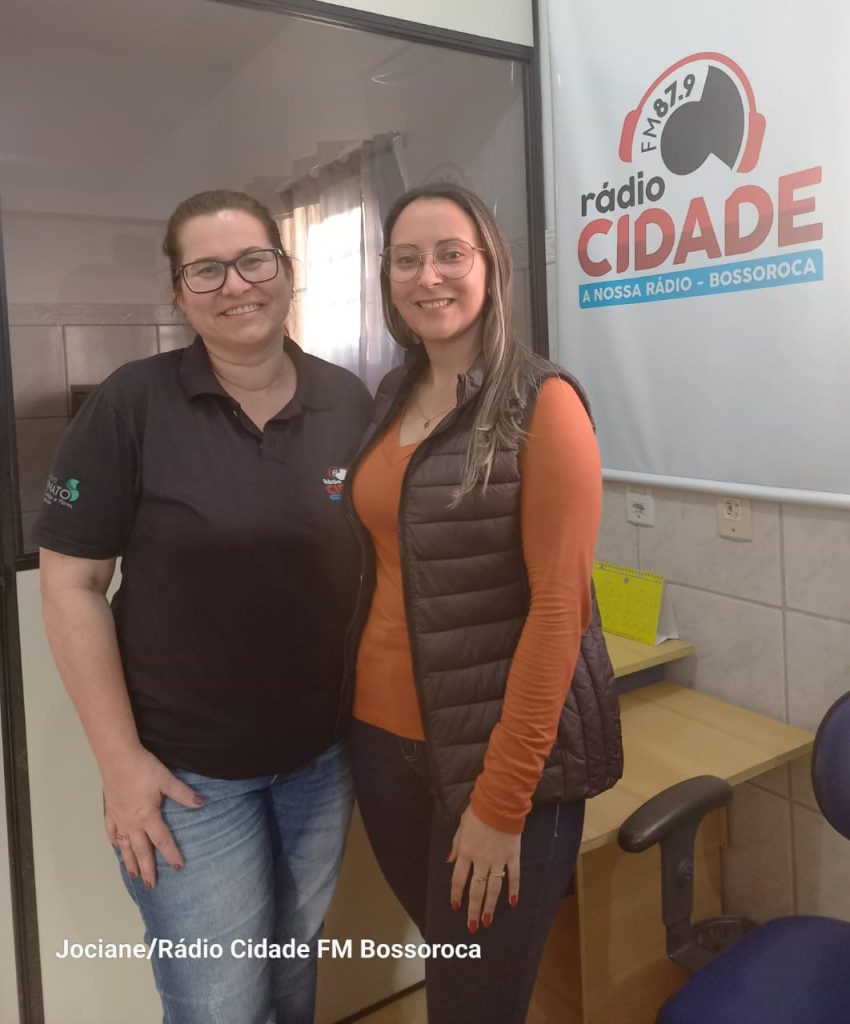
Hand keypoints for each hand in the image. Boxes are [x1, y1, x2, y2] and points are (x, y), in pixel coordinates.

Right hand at [102, 746, 203, 890]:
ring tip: (133, 875)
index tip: (178, 867)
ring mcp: (119, 818)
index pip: (162, 840)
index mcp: (148, 817)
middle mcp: (132, 823)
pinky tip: (117, 846)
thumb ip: (184, 794)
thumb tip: (203, 803)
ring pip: (125, 845)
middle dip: (147, 868)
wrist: (117, 758)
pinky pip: (112, 831)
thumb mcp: (167, 780)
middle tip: (151, 885)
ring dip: (130, 861)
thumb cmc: (143, 768)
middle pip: (141, 850)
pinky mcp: (111, 810)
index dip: (171, 854)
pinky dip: (115, 841)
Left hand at [448, 806, 520, 932]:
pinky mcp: (513, 856)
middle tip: (472, 927)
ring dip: (490, 906)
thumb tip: (449, 861)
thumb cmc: (478, 811)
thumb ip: (456, 845)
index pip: (458, 879)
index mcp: (466, 852)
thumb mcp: (461, 826)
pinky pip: (514, 876)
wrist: (500, 801)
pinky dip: (514, 890)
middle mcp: (481, 860)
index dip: (456, 894)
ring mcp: (498, 859)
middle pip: (476, 889)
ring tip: (487, 922)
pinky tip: (512, 903)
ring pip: (493, 888)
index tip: (455, 907)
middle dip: (473, 910)